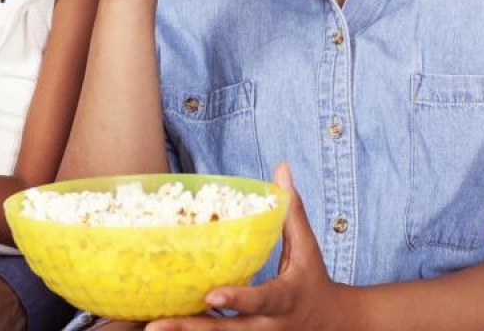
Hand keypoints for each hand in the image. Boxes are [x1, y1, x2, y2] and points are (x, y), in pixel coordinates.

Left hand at [147, 164, 357, 330]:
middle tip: (155, 324)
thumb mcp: (307, 247)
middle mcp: (267, 325)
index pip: (260, 300)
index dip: (237, 298)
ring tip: (151, 326)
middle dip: (192, 327)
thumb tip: (282, 168)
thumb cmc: (314, 279)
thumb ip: (291, 210)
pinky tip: (163, 325)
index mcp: (284, 299)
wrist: (332, 323)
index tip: (210, 294)